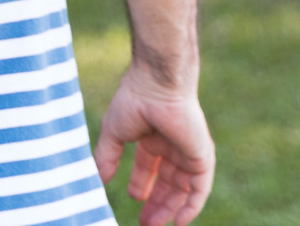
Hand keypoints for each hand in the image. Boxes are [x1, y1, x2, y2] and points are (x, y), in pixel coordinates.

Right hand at [94, 65, 214, 224]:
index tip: (133, 200)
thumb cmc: (133, 101)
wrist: (156, 86)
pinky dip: (192, 206)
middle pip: (168, 182)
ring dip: (170, 209)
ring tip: (154, 224)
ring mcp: (189, 152)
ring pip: (183, 189)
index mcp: (153, 138)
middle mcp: (173, 146)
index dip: (141, 185)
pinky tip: (180, 221)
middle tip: (144, 222)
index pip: (150, 168)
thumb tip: (97, 178)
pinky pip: (200, 188)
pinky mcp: (202, 157)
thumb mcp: (114, 134)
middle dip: (156, 203)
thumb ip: (107, 157)